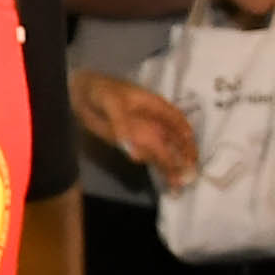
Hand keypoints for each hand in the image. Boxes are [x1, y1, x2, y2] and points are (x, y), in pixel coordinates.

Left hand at [70, 67, 201, 189]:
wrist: (83, 95)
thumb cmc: (101, 92)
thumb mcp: (111, 102)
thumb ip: (121, 122)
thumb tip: (131, 148)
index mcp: (155, 106)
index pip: (177, 120)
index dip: (186, 135)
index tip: (191, 150)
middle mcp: (154, 121)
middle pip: (174, 139)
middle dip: (183, 155)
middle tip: (189, 172)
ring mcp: (144, 133)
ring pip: (164, 150)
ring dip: (172, 166)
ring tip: (178, 183)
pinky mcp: (133, 143)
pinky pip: (149, 156)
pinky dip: (158, 166)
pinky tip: (167, 179)